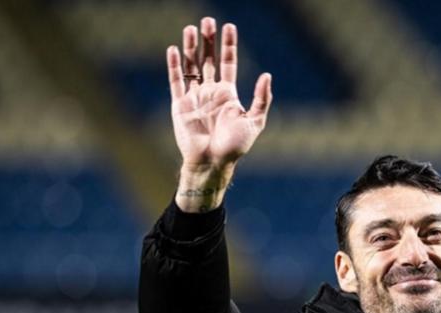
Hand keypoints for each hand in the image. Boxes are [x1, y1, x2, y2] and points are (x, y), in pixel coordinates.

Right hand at [167, 17, 272, 211]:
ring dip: (190, 47)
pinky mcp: (180, 105)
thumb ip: (260, 99)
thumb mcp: (255, 122)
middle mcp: (211, 92)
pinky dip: (174, 65)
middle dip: (208, 41)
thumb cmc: (235, 146)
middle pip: (209, 60)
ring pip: (191, 66)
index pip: (228, 63)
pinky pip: (176, 81)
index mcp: (228, 94)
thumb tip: (266, 76)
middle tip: (207, 21)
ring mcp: (195, 97)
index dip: (228, 45)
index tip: (229, 26)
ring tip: (190, 28)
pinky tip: (173, 49)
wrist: (212, 162)